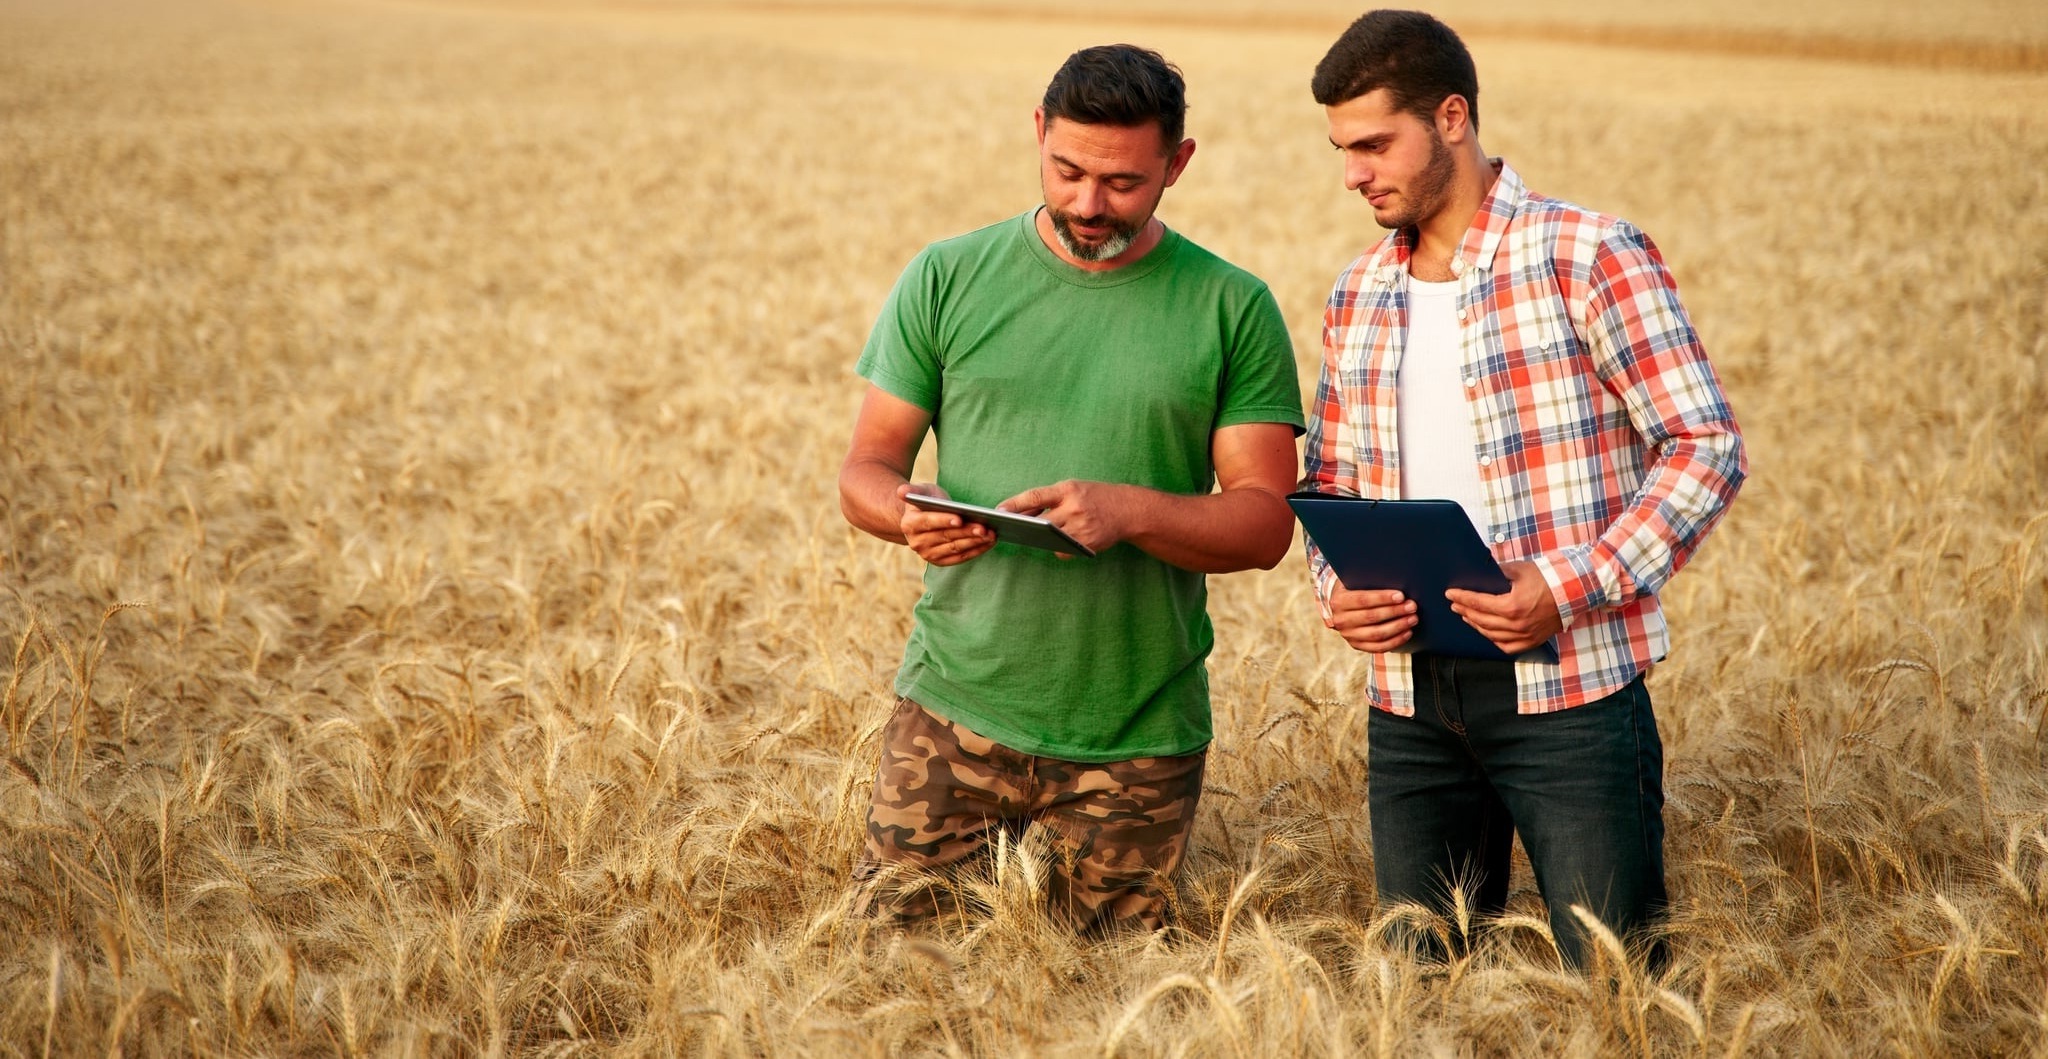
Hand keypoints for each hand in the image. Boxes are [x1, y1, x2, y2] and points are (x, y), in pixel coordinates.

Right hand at [897, 483, 993, 565]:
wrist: (922, 520)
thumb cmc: (926, 502)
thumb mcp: (920, 491)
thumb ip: (912, 490)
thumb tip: (901, 491)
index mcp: (909, 524)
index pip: (929, 522)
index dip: (944, 520)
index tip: (960, 518)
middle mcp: (916, 542)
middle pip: (946, 537)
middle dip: (966, 532)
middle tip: (985, 528)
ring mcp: (928, 554)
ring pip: (955, 548)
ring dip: (975, 542)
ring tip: (991, 534)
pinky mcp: (940, 561)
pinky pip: (961, 557)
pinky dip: (976, 550)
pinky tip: (989, 542)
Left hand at [999, 479, 1131, 557]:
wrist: (1128, 510)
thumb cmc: (1096, 497)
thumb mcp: (1074, 489)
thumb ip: (1051, 499)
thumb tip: (1021, 513)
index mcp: (1068, 490)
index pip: (1035, 496)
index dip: (1014, 504)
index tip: (999, 510)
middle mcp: (1074, 508)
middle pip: (1039, 521)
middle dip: (1025, 526)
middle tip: (1011, 529)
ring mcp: (1081, 527)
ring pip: (1049, 538)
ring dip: (1043, 537)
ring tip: (1040, 534)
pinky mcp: (1086, 544)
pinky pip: (1062, 550)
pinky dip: (1060, 547)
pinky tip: (1066, 540)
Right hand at [1327, 587, 1416, 652]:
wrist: (1342, 606)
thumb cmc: (1355, 589)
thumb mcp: (1355, 582)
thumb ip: (1369, 582)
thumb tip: (1395, 580)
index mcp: (1338, 601)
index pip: (1363, 600)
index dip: (1383, 598)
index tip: (1401, 596)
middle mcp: (1340, 620)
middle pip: (1371, 617)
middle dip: (1395, 611)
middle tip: (1412, 606)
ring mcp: (1348, 635)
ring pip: (1376, 634)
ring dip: (1398, 626)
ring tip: (1413, 618)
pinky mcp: (1356, 645)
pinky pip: (1379, 647)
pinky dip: (1395, 641)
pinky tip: (1407, 632)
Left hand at [1446, 560, 1563, 653]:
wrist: (1575, 591)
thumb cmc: (1549, 578)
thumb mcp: (1520, 570)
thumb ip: (1498, 572)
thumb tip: (1481, 572)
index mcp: (1512, 606)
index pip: (1478, 603)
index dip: (1462, 598)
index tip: (1450, 594)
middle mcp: (1517, 624)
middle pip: (1481, 620)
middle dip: (1465, 611)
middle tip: (1455, 605)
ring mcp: (1525, 635)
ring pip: (1492, 635)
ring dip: (1476, 625)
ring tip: (1467, 617)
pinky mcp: (1532, 641)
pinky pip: (1507, 647)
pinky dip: (1494, 640)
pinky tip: (1486, 632)